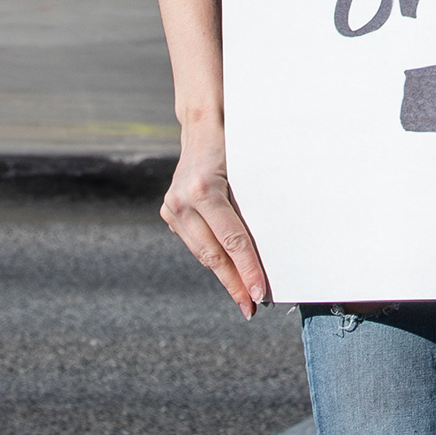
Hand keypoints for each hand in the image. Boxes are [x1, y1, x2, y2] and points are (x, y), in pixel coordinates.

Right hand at [160, 121, 269, 315]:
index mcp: (203, 191)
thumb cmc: (234, 147)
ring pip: (202, 252)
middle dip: (234, 283)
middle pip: (214, 254)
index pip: (232, 241)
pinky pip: (195, 241)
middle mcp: (182, 201)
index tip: (259, 293)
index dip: (247, 270)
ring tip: (242, 296)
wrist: (202, 126)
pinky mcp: (169, 211)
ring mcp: (172, 207)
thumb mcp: (247, 174)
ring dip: (223, 275)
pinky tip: (227, 271)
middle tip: (250, 308)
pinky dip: (212, 256)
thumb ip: (250, 210)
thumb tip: (266, 251)